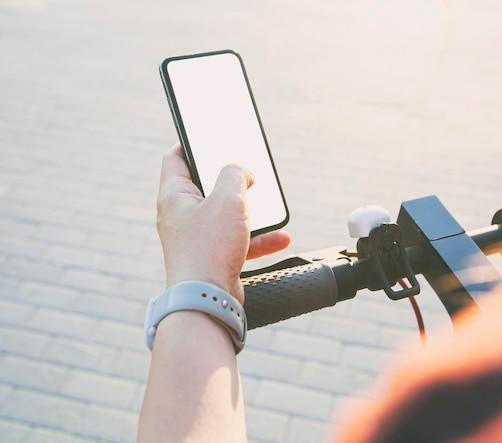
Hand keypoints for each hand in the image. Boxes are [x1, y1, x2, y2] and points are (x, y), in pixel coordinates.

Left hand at [156, 143, 290, 302]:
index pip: (176, 158)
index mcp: (174, 196)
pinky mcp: (213, 258)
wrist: (208, 301)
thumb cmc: (209, 248)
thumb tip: (242, 171)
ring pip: (226, 216)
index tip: (209, 135)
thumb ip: (236, 174)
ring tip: (269, 207)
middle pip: (206, 186)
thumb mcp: (228, 198)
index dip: (192, 142)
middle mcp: (181, 216)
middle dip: (231, 180)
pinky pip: (238, 241)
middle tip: (248, 173)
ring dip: (251, 212)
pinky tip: (280, 237)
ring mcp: (197, 239)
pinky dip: (258, 238)